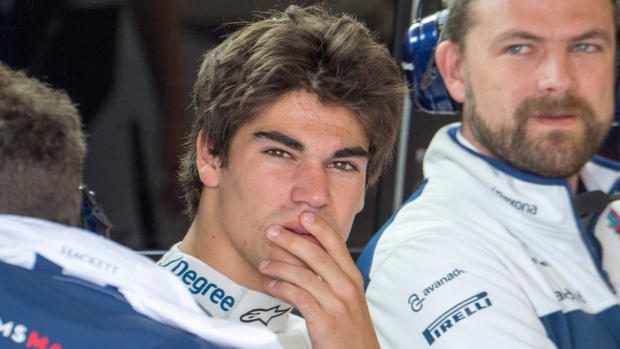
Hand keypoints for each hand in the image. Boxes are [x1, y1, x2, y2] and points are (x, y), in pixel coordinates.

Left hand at [258, 212, 379, 348]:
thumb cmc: (351, 331)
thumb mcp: (349, 300)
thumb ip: (334, 280)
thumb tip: (310, 263)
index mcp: (353, 279)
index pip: (337, 245)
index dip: (320, 228)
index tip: (303, 216)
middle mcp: (347, 288)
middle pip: (317, 255)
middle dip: (291, 240)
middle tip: (272, 231)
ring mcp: (337, 304)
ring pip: (304, 275)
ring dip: (279, 266)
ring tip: (264, 263)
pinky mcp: (325, 321)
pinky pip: (298, 297)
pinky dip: (281, 288)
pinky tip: (271, 286)